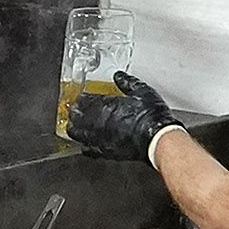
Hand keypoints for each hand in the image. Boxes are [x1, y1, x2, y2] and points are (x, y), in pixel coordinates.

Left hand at [66, 71, 181, 161]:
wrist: (157, 139)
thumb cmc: (152, 116)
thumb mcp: (142, 91)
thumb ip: (127, 82)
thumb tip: (118, 76)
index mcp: (108, 106)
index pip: (88, 101)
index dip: (82, 99)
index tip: (80, 98)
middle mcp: (100, 122)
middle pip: (79, 117)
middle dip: (75, 113)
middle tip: (72, 110)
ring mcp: (101, 138)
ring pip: (78, 134)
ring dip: (74, 128)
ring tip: (71, 126)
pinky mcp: (106, 152)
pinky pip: (88, 150)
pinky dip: (83, 146)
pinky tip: (83, 145)